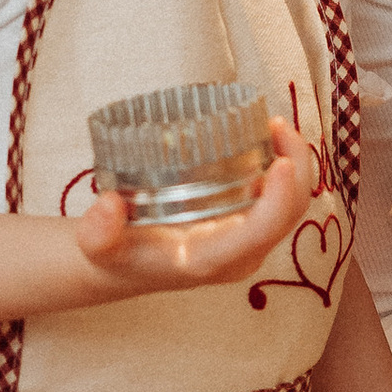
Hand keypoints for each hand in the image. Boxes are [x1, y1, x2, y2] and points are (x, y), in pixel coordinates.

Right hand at [65, 122, 310, 295]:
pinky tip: (266, 140)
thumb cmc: (115, 254)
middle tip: (275, 124)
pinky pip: (280, 199)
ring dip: (293, 164)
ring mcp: (248, 243)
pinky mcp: (247, 228)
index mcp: (210, 260)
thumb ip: (97, 232)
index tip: (280, 161)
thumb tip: (109, 205)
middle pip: (289, 215)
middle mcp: (239, 255)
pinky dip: (283, 169)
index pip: (259, 232)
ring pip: (291, 205)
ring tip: (273, 125)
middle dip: (296, 168)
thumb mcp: (95, 244)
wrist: (122, 267)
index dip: (279, 199)